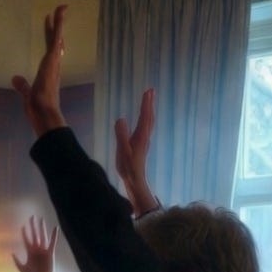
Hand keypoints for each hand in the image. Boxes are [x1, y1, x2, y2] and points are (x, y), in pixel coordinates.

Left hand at [11, 4, 67, 136]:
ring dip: (59, 22)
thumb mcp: (27, 93)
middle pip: (56, 42)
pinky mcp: (52, 59)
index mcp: (49, 73)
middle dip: (56, 28)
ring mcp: (53, 61)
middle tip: (58, 13)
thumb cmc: (37, 108)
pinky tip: (59, 13)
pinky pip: (55, 38)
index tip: (55, 32)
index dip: (54, 42)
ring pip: (57, 37)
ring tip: (61, 8)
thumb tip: (15, 78)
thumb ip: (22, 85)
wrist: (44, 113)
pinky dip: (58, 25)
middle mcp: (54, 65)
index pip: (52, 53)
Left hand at [12, 217, 59, 271]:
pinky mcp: (50, 253)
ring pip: (42, 236)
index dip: (25, 233)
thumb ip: (17, 260)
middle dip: (33, 226)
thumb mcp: (22, 268)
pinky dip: (54, 235)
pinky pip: (52, 242)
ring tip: (41, 219)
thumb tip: (11, 253)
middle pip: (34, 235)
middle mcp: (37, 249)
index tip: (23, 225)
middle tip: (32, 217)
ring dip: (41, 227)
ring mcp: (43, 250)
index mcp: (30, 252)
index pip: (27, 240)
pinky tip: (55, 228)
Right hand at [114, 88, 157, 215]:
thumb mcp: (123, 151)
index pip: (145, 116)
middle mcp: (144, 136)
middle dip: (149, 103)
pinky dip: (146, 118)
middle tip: (150, 90)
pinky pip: (145, 127)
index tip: (148, 91)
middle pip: (149, 117)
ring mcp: (144, 140)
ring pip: (149, 122)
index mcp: (141, 136)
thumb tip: (121, 119)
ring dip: (148, 110)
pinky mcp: (141, 144)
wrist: (135, 180)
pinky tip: (143, 118)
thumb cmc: (128, 167)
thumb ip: (121, 135)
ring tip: (148, 100)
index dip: (146, 104)